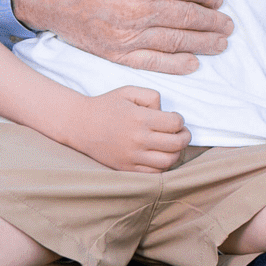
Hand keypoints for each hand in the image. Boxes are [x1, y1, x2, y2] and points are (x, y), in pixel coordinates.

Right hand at [11, 0, 232, 72]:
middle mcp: (139, 8)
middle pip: (188, 17)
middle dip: (213, 22)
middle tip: (229, 26)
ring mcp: (127, 34)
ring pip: (176, 42)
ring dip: (203, 44)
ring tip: (221, 44)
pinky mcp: (115, 52)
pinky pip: (152, 62)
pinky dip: (175, 65)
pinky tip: (193, 64)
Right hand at [62, 87, 186, 171]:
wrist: (79, 125)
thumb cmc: (106, 106)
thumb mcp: (129, 91)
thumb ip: (152, 97)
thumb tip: (166, 113)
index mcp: (140, 118)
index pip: (175, 123)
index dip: (180, 120)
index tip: (175, 118)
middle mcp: (137, 139)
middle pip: (177, 144)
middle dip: (185, 137)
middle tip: (182, 133)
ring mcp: (132, 156)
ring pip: (168, 161)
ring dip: (177, 153)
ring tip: (172, 145)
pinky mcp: (126, 168)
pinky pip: (154, 173)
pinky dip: (163, 166)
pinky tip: (160, 156)